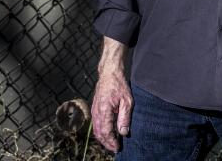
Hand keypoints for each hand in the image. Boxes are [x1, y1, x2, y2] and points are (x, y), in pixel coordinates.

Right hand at [91, 37, 132, 152]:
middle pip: (99, 133)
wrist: (109, 73)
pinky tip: (108, 133)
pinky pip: (96, 124)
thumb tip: (123, 133)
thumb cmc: (119, 85)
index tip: (118, 148)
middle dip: (107, 143)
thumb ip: (125, 118)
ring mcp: (94, 110)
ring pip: (96, 129)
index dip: (111, 142)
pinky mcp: (95, 108)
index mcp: (104, 111)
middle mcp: (96, 112)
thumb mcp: (127, 101)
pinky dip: (101, 131)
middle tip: (115, 148)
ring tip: (112, 143)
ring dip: (103, 138)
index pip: (106, 132)